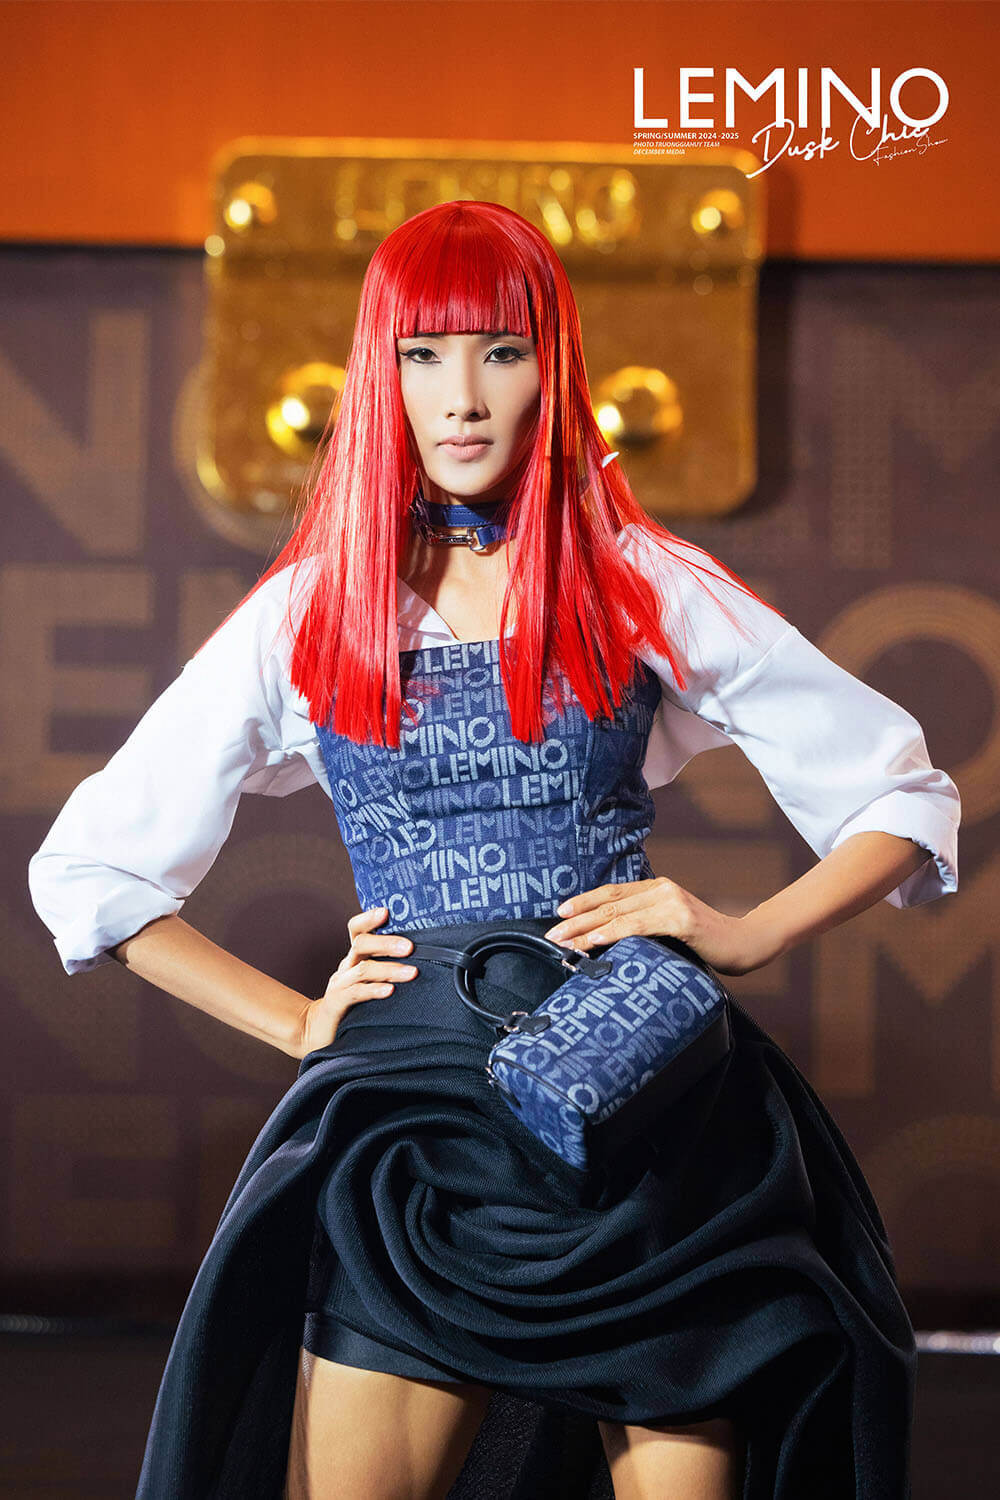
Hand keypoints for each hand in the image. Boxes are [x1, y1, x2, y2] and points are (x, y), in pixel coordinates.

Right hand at [297, 906, 417, 1057]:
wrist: (321, 1029)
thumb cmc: (354, 1002)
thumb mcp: (369, 979)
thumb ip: (387, 966)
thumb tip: (425, 955)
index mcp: (355, 956)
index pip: (357, 929)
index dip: (369, 918)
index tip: (387, 911)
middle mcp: (347, 965)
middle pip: (361, 943)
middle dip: (386, 943)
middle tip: (410, 947)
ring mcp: (340, 983)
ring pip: (363, 969)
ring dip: (389, 969)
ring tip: (412, 973)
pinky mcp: (337, 1003)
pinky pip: (355, 993)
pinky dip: (373, 990)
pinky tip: (389, 991)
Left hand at [542, 877, 780, 976]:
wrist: (746, 944)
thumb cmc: (707, 942)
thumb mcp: (671, 928)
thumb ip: (646, 926)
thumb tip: (610, 938)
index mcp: (657, 889)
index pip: (611, 894)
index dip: (583, 903)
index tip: (559, 915)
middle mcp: (661, 889)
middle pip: (609, 902)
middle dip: (576, 920)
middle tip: (551, 935)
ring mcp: (672, 902)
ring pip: (619, 914)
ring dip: (587, 929)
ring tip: (565, 941)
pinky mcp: (681, 919)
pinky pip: (640, 926)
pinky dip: (615, 932)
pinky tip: (597, 940)